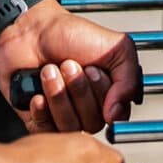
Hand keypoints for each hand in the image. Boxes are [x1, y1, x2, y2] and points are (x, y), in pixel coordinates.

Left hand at [0, 1, 139, 133]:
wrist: (32, 31)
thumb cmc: (72, 35)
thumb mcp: (118, 49)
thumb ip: (130, 81)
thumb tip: (117, 114)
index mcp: (111, 93)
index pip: (115, 114)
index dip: (102, 92)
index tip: (93, 69)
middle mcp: (89, 107)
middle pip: (92, 122)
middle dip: (78, 89)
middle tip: (69, 64)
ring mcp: (64, 115)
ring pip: (69, 126)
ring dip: (58, 94)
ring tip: (50, 71)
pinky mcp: (40, 119)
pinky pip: (46, 131)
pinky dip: (42, 110)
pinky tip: (37, 93)